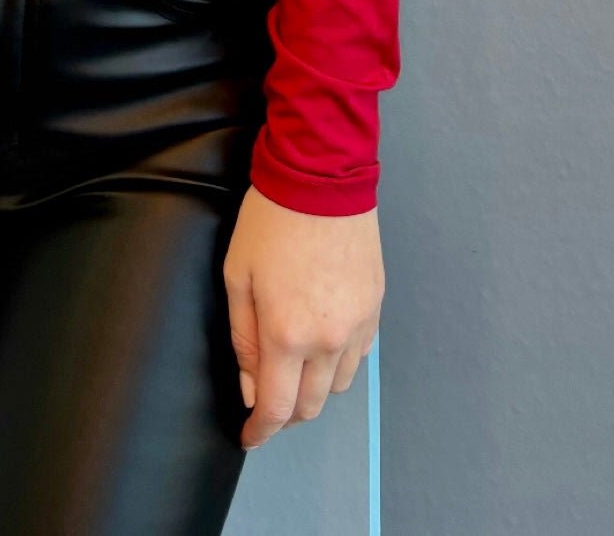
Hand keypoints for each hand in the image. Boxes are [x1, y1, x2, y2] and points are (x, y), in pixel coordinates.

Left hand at [222, 187, 382, 448]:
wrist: (322, 175)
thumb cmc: (270, 221)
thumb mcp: (237, 276)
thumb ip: (243, 339)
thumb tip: (250, 387)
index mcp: (287, 334)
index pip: (276, 408)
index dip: (260, 431)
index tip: (249, 437)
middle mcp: (328, 340)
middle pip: (311, 406)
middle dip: (285, 413)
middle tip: (266, 401)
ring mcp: (358, 325)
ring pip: (337, 386)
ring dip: (314, 388)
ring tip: (293, 367)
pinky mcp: (376, 307)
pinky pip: (358, 355)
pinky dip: (338, 361)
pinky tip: (321, 340)